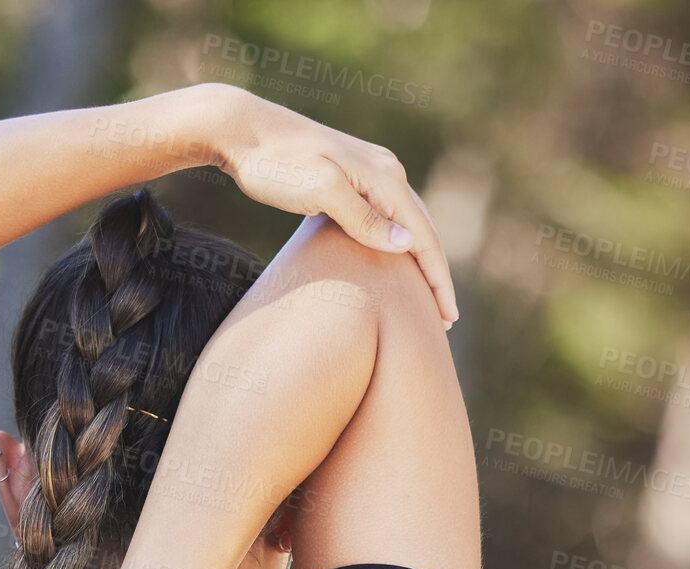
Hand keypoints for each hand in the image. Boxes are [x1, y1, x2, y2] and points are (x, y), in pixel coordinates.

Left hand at [199, 83, 458, 326]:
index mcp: (385, 177)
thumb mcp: (320, 190)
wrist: (242, 130)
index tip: (447, 317)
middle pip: (423, 229)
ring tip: (425, 296)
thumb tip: (407, 243)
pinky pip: (385, 215)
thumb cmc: (276, 163)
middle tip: (444, 319)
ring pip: (407, 222)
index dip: (437, 279)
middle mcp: (386, 171)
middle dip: (436, 274)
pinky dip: (397, 242)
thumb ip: (362, 217)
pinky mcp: (349, 177)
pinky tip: (392, 259)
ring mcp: (368, 172)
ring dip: (420, 259)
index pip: (424, 236)